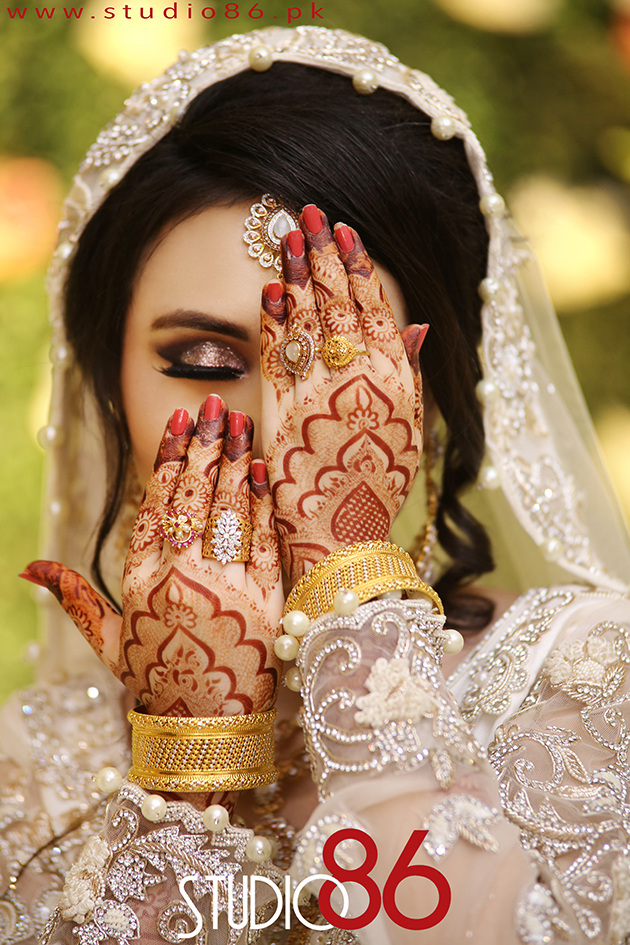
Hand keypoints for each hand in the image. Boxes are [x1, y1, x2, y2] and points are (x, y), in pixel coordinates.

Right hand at [21, 397, 282, 716]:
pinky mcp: (263, 602)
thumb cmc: (152, 680)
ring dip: (236, 462)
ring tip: (241, 423)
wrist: (202, 731)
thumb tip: (27, 568)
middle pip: (195, 499)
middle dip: (206, 447)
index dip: (170, 460)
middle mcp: (181, 580)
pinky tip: (261, 470)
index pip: (157, 506)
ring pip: (230, 511)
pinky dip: (261, 503)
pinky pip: (262, 540)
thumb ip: (72, 597)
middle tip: (216, 407)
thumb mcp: (107, 639)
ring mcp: (225, 589)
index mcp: (141, 582)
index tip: (179, 424)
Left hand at [260, 205, 425, 584]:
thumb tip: (421, 323)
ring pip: (308, 324)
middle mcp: (363, 384)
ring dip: (296, 277)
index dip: (359, 268)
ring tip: (286, 238)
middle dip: (323, 256)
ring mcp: (321, 398)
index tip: (345, 232)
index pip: (377, 311)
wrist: (343, 541)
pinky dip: (273, 324)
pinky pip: (278, 360)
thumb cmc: (378, 487)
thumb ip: (413, 374)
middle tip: (308, 214)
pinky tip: (267, 292)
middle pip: (340, 306)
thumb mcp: (411, 431)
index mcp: (399, 384)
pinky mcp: (283, 417)